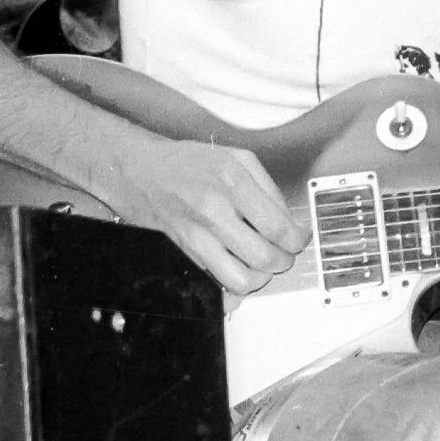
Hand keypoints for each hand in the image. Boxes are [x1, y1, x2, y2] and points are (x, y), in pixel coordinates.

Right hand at [104, 129, 307, 295]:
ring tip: (264, 265)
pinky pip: (216, 281)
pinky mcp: (183, 253)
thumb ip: (269, 189)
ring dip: (262, 278)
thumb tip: (289, 220)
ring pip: (240, 279)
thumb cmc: (188, 163)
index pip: (278, 227)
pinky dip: (235, 280)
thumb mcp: (238, 159)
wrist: (138, 171)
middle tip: (286, 253)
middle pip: (264, 257)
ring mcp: (195, 236)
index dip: (298, 240)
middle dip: (284, 261)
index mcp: (232, 183)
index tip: (301, 238)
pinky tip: (240, 265)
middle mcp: (212, 212)